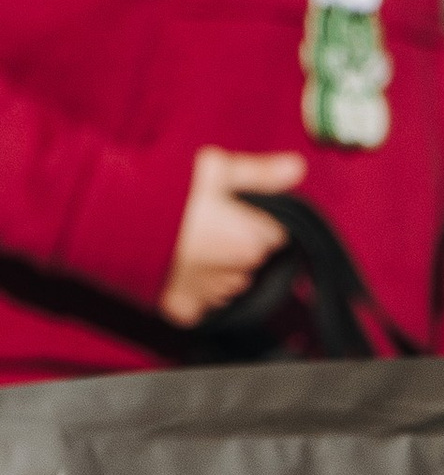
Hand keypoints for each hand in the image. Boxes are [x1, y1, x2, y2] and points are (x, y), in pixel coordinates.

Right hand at [159, 148, 306, 326]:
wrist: (114, 218)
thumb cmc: (168, 190)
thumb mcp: (217, 170)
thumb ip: (261, 173)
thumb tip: (298, 167)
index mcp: (252, 243)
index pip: (272, 235)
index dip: (251, 219)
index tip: (228, 208)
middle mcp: (237, 275)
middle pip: (250, 260)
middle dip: (234, 244)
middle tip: (201, 221)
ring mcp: (209, 294)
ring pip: (226, 284)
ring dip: (215, 269)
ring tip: (186, 242)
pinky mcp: (182, 307)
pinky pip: (197, 305)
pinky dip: (190, 292)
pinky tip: (176, 267)